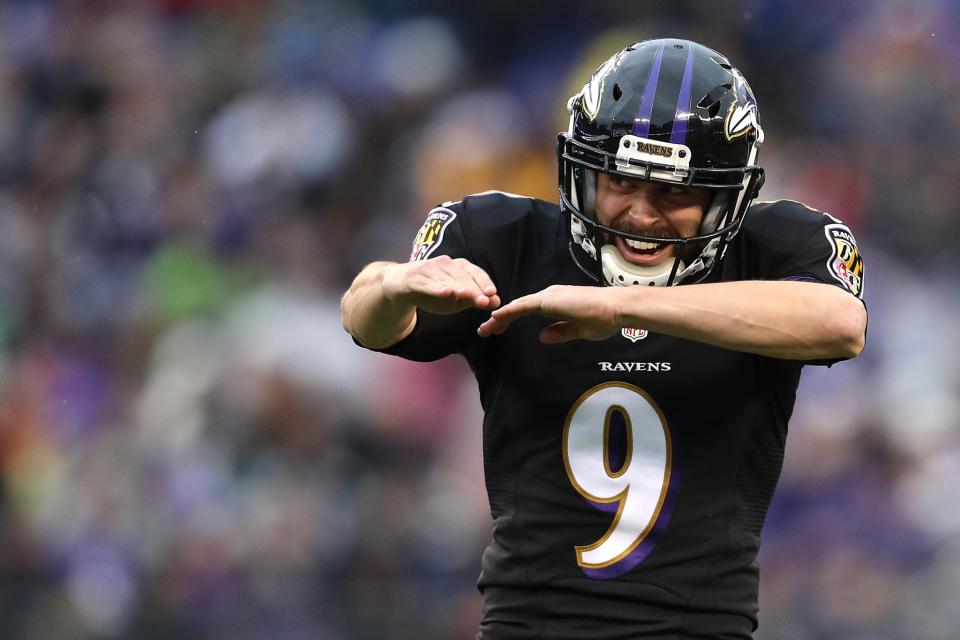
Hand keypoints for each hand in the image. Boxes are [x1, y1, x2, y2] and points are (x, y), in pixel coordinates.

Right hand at [382, 255, 500, 314]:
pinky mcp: (413, 278)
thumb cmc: (433, 291)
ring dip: (457, 286)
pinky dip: (435, 288)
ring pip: (445, 278)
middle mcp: (444, 264)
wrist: (401, 287)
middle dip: (474, 288)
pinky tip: (445, 293)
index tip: (493, 294)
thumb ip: (474, 299)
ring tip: (468, 295)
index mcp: (457, 267)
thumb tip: (497, 302)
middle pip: (461, 275)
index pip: (473, 272)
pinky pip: (426, 283)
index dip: (484, 282)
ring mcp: (428, 269)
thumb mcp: (456, 299)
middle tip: (484, 301)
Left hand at [477, 285, 622, 342]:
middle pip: (518, 308)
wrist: (617, 308)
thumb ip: (560, 332)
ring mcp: (548, 296)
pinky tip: (496, 318)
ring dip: (500, 317)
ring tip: (485, 328)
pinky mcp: (549, 300)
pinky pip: (523, 306)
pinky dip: (508, 312)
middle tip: (485, 331)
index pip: (527, 311)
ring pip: (517, 306)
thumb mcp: (579, 330)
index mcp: (556, 304)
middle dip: (500, 319)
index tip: (498, 330)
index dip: (511, 320)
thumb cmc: (604, 319)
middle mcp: (550, 297)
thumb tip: (542, 337)